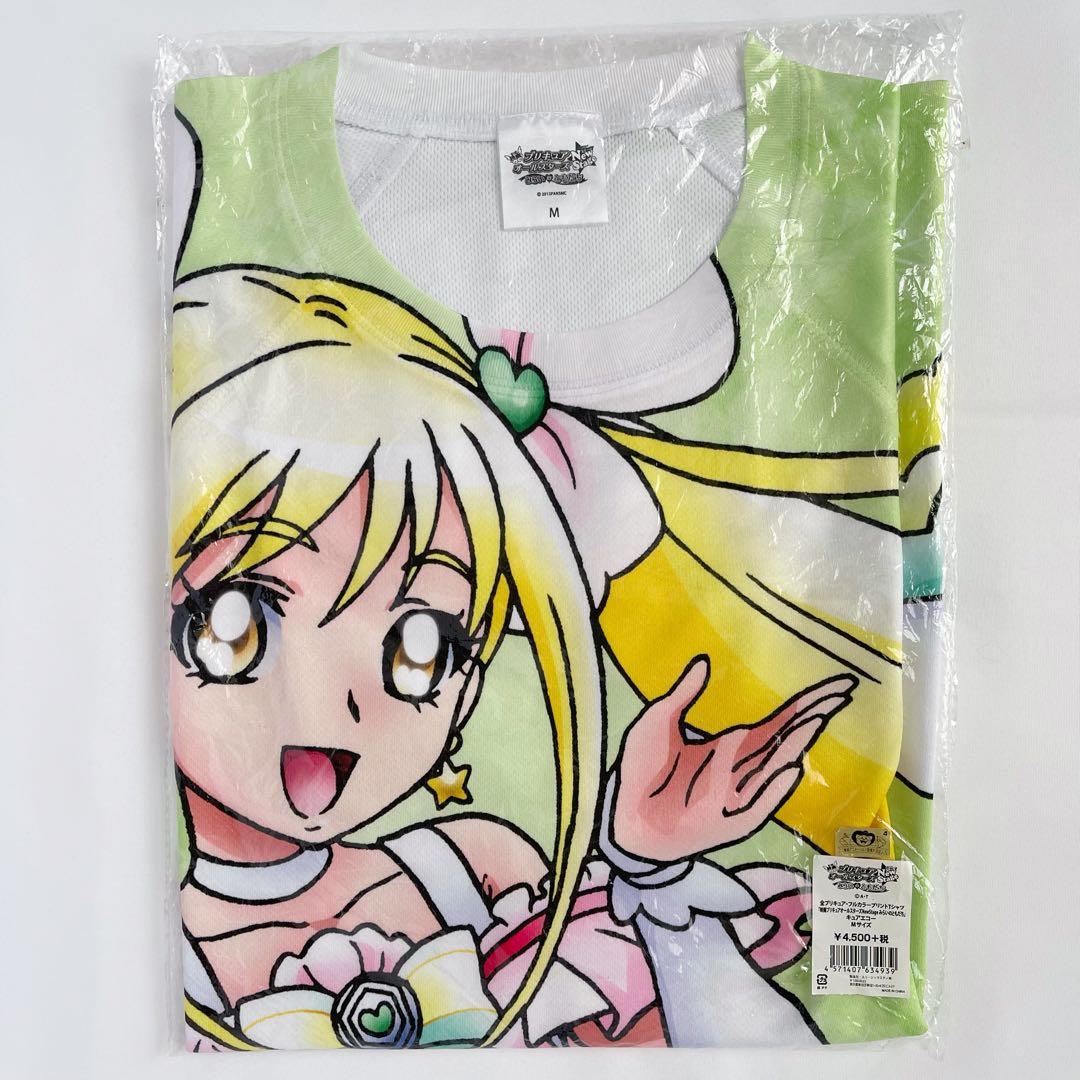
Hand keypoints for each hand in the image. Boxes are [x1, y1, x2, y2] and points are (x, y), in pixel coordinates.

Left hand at [611, 658, 855, 863]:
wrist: (623, 817)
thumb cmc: (641, 771)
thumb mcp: (656, 723)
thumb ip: (681, 696)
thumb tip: (704, 661)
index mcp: (730, 746)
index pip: (777, 724)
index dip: (804, 706)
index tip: (833, 689)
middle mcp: (741, 769)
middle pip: (785, 740)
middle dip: (811, 717)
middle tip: (840, 693)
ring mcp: (738, 796)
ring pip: (775, 767)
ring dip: (797, 744)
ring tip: (818, 718)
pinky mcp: (729, 823)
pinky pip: (758, 804)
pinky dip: (774, 787)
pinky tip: (790, 767)